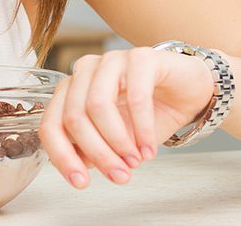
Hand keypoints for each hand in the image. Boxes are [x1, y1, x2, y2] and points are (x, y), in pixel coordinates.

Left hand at [37, 47, 215, 188]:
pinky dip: (142, 128)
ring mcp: (111, 60)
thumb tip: (77, 169)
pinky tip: (149, 148)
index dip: (62, 156)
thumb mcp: (116, 139)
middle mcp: (84, 71)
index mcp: (70, 90)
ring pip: (97, 105)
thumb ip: (92, 150)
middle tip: (119, 175)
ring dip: (118, 141)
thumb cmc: (149, 112)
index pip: (51, 124)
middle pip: (74, 117)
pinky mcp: (141, 57)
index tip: (81, 183)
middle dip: (98, 153)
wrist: (190, 90)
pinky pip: (135, 97)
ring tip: (136, 162)